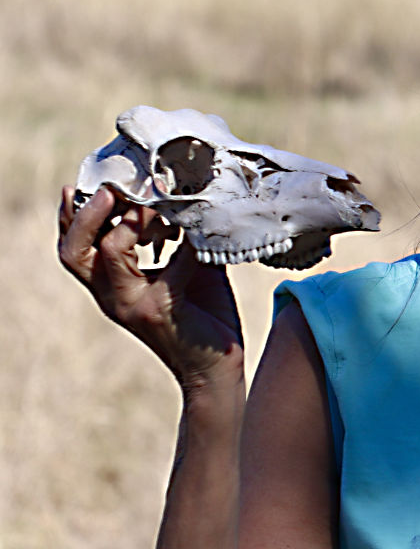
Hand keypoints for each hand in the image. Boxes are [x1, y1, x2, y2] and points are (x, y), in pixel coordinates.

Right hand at [58, 186, 243, 394]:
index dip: (77, 213)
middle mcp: (112, 295)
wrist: (216, 367)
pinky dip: (188, 245)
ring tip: (153, 201)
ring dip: (132, 219)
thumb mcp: (188, 267)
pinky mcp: (160, 311)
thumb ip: (183, 235)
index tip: (100, 181)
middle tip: (111, 188)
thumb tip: (195, 195)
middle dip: (87, 212)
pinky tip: (202, 236)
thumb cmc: (203, 314)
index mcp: (111, 284)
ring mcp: (132, 305)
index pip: (75, 246)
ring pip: (108, 252)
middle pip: (73, 250)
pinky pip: (170, 266)